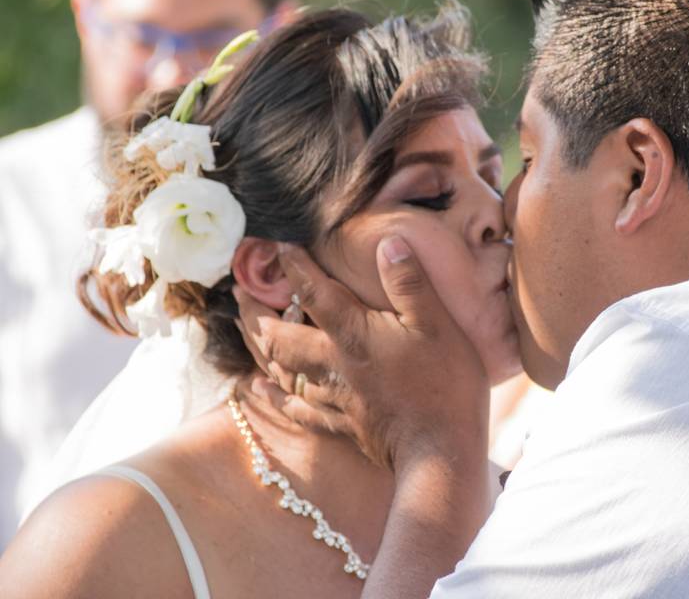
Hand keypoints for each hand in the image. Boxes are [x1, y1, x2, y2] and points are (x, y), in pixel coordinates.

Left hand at [234, 236, 490, 471]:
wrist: (441, 450)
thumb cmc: (445, 384)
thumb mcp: (436, 324)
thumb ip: (408, 283)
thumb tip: (388, 242)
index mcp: (354, 334)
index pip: (314, 292)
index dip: (294, 266)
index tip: (278, 244)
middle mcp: (334, 364)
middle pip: (279, 337)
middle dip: (255, 312)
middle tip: (239, 292)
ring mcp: (334, 396)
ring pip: (281, 372)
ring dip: (260, 348)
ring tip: (247, 330)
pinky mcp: (342, 423)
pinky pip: (297, 408)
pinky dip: (275, 395)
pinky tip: (262, 388)